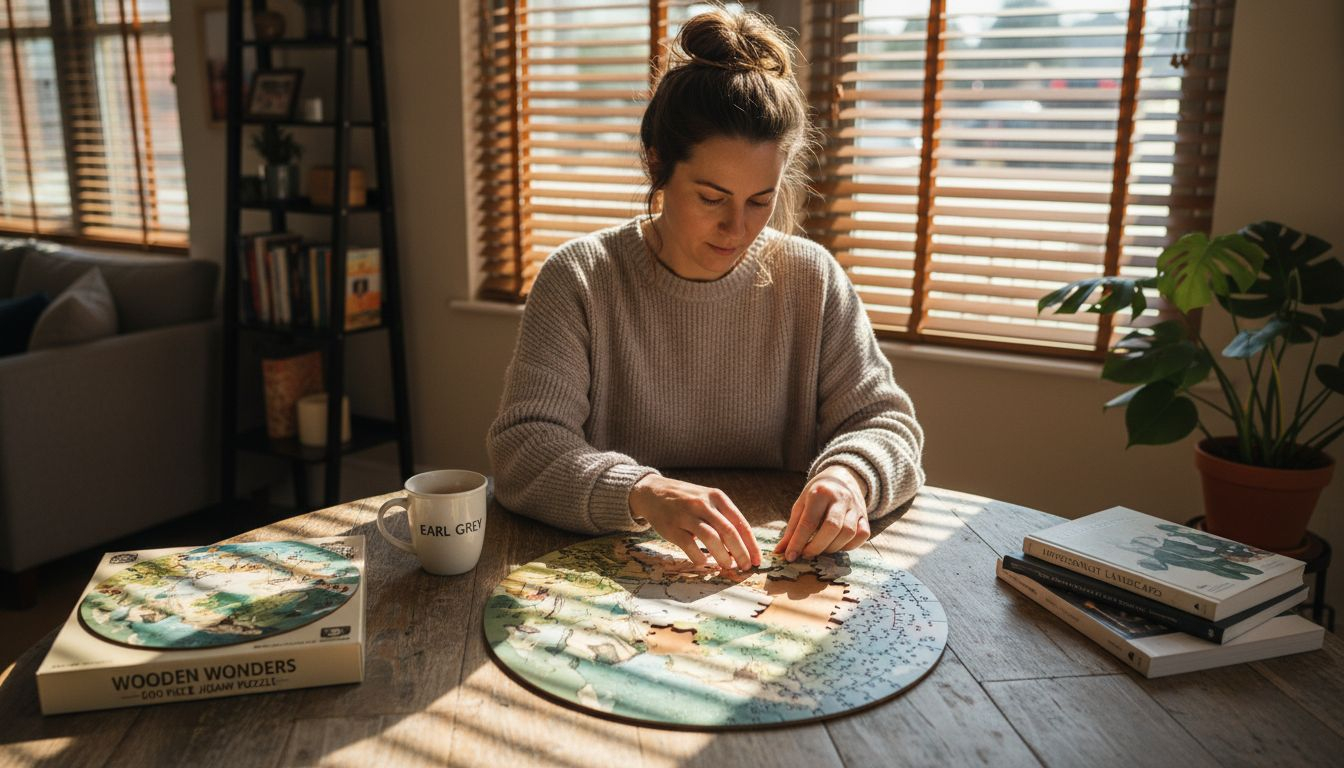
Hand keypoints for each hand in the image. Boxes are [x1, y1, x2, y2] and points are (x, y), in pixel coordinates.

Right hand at [629, 475, 761, 570]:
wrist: (653, 492)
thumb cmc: (686, 500)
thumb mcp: (707, 499)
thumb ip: (722, 518)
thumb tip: (742, 547)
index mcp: (716, 497)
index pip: (740, 522)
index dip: (751, 544)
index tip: (757, 559)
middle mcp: (703, 504)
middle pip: (729, 532)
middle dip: (741, 553)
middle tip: (746, 567)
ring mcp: (687, 515)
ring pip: (711, 538)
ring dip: (723, 556)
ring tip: (728, 566)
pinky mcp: (672, 527)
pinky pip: (690, 546)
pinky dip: (699, 557)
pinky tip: (704, 562)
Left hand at [775, 465, 869, 561]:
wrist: (842, 477)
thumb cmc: (817, 494)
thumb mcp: (801, 505)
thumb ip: (792, 528)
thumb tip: (780, 551)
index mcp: (819, 493)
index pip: (808, 521)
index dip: (798, 542)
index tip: (790, 556)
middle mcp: (840, 498)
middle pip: (831, 527)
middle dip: (817, 546)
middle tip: (806, 554)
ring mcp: (855, 507)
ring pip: (848, 533)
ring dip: (833, 547)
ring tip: (821, 549)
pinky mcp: (865, 515)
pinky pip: (862, 535)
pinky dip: (850, 545)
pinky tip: (838, 545)